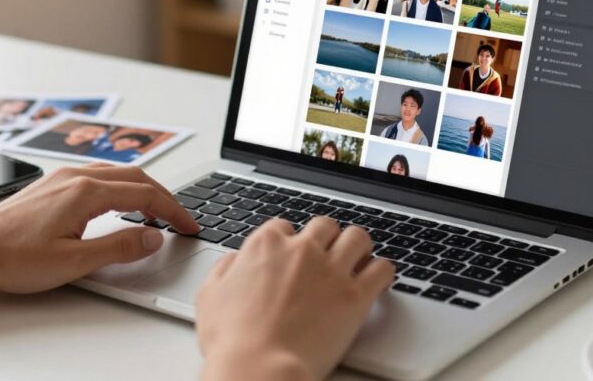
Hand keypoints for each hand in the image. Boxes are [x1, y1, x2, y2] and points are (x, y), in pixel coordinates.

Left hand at [0, 164, 198, 311]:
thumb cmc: (10, 257)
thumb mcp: (73, 262)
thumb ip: (119, 248)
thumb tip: (153, 237)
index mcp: (86, 192)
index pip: (145, 195)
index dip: (174, 211)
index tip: (189, 226)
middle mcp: (75, 176)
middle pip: (136, 178)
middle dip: (164, 198)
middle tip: (181, 220)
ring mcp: (61, 178)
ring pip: (117, 174)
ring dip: (143, 191)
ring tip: (156, 214)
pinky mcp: (50, 185)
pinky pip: (98, 176)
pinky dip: (121, 188)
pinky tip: (118, 205)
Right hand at [196, 218, 393, 380]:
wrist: (259, 369)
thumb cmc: (232, 340)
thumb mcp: (210, 296)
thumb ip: (225, 269)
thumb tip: (235, 261)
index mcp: (266, 245)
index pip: (284, 226)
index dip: (288, 242)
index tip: (291, 255)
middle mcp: (302, 250)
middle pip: (324, 226)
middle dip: (325, 239)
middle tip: (326, 255)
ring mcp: (331, 270)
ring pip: (357, 237)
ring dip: (357, 247)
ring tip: (356, 260)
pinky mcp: (356, 296)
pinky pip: (382, 268)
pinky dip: (382, 271)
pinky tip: (376, 280)